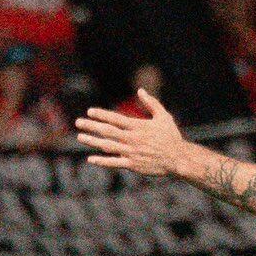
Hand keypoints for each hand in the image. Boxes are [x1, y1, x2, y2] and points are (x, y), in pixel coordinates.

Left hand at [75, 91, 189, 177]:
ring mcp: (131, 152)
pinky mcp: (132, 165)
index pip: (115, 119)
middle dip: (91, 126)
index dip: (102, 114)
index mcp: (138, 127)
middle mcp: (132, 139)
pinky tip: (90, 159)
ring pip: (107, 146)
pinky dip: (102, 161)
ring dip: (92, 141)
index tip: (89, 111)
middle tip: (78, 122)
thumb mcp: (164, 116)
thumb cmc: (171, 136)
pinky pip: (114, 163)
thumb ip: (152, 103)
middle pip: (107, 131)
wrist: (177, 158)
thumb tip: (140, 90)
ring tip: (80, 137)